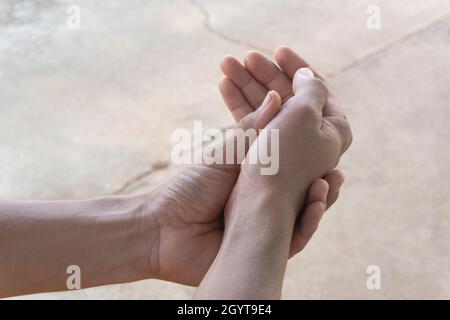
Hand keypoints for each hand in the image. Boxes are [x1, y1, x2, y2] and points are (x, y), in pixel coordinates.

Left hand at [151, 53, 344, 284]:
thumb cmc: (190, 188)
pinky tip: (319, 201)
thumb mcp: (225, 153)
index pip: (292, 154)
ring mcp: (270, 220)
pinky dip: (310, 220)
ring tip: (333, 179)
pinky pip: (297, 235)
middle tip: (335, 157)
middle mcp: (268, 195)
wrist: (163, 229)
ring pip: (305, 208)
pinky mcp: (269, 245)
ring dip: (323, 194)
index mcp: (259, 171)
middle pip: (304, 181)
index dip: (306, 140)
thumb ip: (253, 129)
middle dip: (322, 169)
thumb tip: (279, 96)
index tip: (319, 124)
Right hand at [219, 46, 344, 210]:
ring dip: (247, 84)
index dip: (296, 67)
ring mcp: (287, 149)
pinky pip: (252, 122)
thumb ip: (311, 88)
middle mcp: (311, 140)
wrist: (256, 208)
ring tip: (227, 66)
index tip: (277, 51)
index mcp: (333, 131)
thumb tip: (308, 76)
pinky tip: (225, 87)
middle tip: (245, 57)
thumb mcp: (304, 114)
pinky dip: (239, 103)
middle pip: (290, 96)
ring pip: (267, 106)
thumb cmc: (284, 161)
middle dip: (266, 74)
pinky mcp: (264, 157)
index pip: (318, 89)